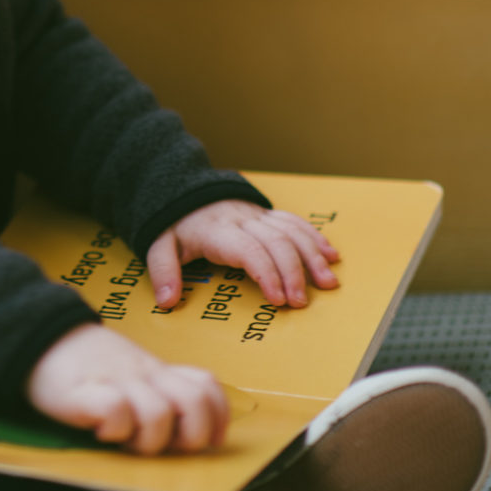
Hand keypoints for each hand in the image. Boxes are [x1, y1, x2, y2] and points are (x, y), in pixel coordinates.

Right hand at [26, 322, 228, 454]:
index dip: (218, 419)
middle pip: (195, 404)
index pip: (206, 386)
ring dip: (147, 439)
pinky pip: (116, 412)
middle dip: (190, 436)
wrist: (38, 337)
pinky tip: (100, 430)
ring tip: (125, 438)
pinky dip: (114, 430)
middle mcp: (145, 374)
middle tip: (164, 443)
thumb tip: (189, 426)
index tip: (209, 441)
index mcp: (157, 371)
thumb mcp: (131, 370)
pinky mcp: (86, 393)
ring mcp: (117, 381)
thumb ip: (159, 388)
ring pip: (159, 415)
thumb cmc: (86, 365)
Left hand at [147, 200, 339, 311]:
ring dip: (312, 257)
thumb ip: (163, 272)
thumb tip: (167, 301)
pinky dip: (314, 238)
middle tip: (302, 302)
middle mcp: (241, 221)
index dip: (267, 274)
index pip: (248, 251)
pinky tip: (330, 255)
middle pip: (276, 243)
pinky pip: (294, 222)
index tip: (278, 299)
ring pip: (291, 231)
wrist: (183, 189)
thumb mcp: (159, 245)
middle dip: (294, 273)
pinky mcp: (266, 213)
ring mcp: (257, 215)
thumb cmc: (174, 224)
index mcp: (216, 231)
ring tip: (328, 283)